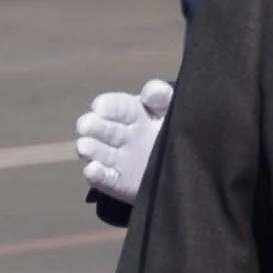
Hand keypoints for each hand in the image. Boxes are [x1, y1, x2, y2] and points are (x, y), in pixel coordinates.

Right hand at [74, 78, 172, 203]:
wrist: (188, 165)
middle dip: (92, 126)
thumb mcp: (173, 110)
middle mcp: (121, 135)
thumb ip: (163, 98)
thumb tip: (151, 91)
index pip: (117, 106)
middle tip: (85, 125)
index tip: (99, 106)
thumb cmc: (177, 129)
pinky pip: (105, 178)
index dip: (107, 106)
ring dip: (89, 149)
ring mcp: (118, 159)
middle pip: (101, 128)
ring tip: (84, 146)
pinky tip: (92, 169)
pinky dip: (96, 175)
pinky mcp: (118, 181)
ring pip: (98, 152)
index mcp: (133, 113)